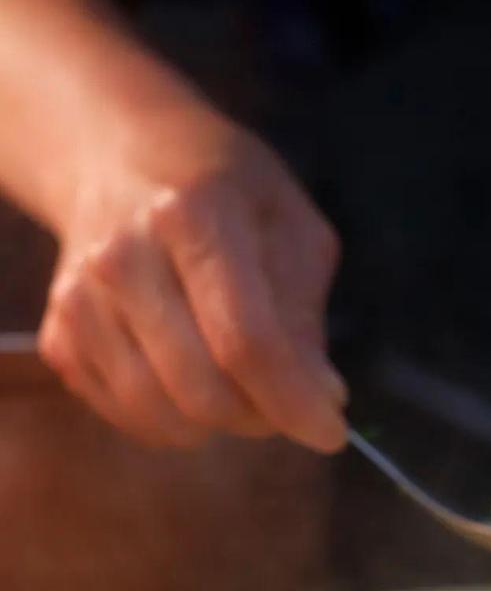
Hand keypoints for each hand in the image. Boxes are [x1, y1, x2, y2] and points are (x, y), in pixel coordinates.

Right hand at [38, 95, 347, 451]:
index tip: (331, 433)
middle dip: (260, 416)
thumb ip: (305, 309)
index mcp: (192, 215)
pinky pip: (128, 417)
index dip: (293, 402)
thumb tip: (319, 395)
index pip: (246, 341)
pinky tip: (189, 376)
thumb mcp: (287, 222)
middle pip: (202, 390)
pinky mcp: (59, 338)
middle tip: (285, 400)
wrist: (114, 157)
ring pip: (162, 416)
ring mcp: (81, 303)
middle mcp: (123, 259)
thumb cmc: (218, 187)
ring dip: (217, 424)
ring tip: (240, 387)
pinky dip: (173, 419)